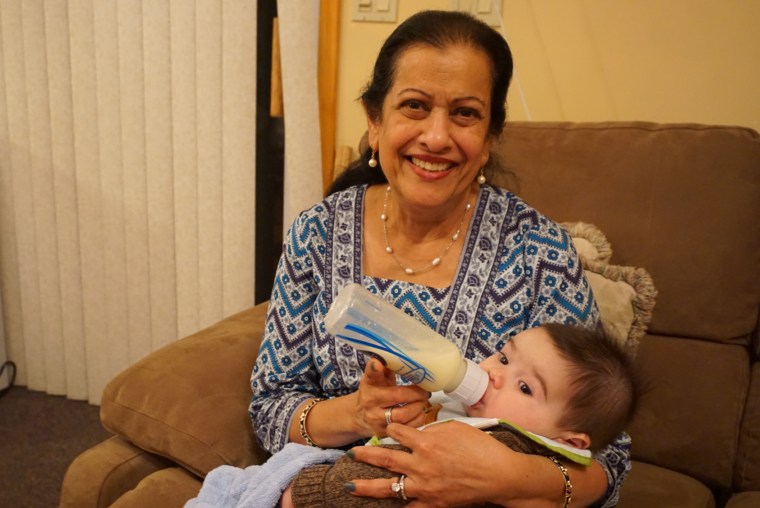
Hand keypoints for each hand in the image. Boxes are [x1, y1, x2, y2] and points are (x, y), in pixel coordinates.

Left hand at [345, 421, 517, 506]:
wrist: (499, 474)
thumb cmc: (481, 447)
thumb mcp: (455, 428)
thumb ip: (432, 430)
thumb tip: (418, 433)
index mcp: (425, 442)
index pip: (397, 432)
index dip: (390, 429)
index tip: (386, 430)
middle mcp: (420, 465)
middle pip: (385, 459)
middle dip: (365, 455)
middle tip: (350, 453)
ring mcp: (425, 487)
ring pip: (389, 487)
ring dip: (367, 486)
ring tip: (350, 486)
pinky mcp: (434, 503)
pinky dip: (399, 507)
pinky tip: (387, 507)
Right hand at [353, 358, 430, 437]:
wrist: (358, 416)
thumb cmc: (374, 392)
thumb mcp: (377, 379)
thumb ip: (387, 367)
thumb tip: (401, 352)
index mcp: (369, 385)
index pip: (371, 375)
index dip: (374, 369)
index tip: (378, 363)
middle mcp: (370, 402)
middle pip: (397, 396)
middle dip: (416, 394)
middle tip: (425, 391)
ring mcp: (376, 419)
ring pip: (403, 415)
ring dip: (418, 407)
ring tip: (423, 402)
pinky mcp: (384, 433)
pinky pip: (406, 428)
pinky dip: (417, 420)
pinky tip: (419, 413)